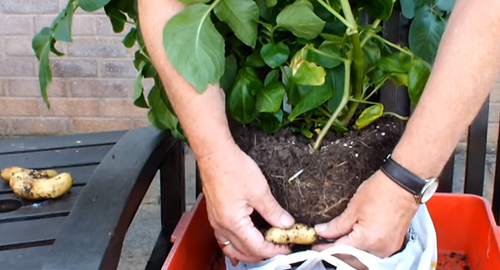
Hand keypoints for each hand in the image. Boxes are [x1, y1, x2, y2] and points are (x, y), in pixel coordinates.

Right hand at [197, 143, 294, 264]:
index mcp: (233, 222)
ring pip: (231, 248)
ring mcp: (216, 220)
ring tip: (263, 249)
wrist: (214, 154)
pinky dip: (235, 245)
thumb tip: (285, 224)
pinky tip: (242, 243)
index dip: (274, 250)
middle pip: (243, 252)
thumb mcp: (259, 190)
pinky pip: (224, 238)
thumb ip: (273, 211)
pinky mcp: (215, 214)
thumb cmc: (232, 168)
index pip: (256, 247)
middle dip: (262, 254)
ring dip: (248, 252)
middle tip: (278, 249)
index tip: (286, 248)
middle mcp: (221, 225)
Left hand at [312, 170, 418, 268]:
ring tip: (337, 241)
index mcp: (368, 240)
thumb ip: (336, 225)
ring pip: (362, 258)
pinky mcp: (393, 245)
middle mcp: (380, 249)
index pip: (339, 250)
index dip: (324, 248)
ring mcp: (388, 249)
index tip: (316, 245)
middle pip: (351, 258)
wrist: (403, 184)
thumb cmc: (382, 191)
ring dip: (349, 253)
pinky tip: (353, 242)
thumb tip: (322, 232)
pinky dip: (361, 250)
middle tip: (323, 243)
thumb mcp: (353, 208)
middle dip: (336, 252)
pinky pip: (373, 253)